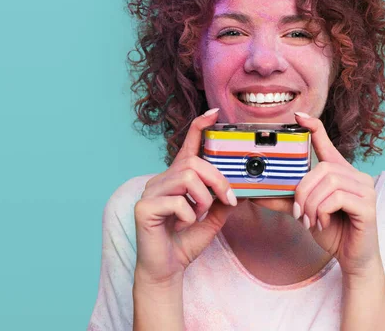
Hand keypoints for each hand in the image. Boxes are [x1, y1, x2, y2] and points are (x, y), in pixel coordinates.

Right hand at [133, 108, 237, 285]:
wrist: (167, 270)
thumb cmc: (186, 241)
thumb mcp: (212, 218)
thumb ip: (222, 199)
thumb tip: (240, 185)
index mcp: (177, 179)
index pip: (187, 147)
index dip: (199, 128)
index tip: (213, 114)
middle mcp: (161, 180)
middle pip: (193, 163)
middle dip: (217, 179)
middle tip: (228, 199)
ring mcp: (150, 192)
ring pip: (186, 177)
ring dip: (203, 198)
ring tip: (201, 215)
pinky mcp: (143, 208)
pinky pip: (176, 201)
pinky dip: (189, 215)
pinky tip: (185, 225)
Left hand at [292, 112, 381, 276]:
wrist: (353, 258)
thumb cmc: (332, 231)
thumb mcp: (305, 212)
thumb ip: (285, 200)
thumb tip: (256, 193)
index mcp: (340, 173)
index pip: (327, 143)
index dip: (314, 128)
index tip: (299, 116)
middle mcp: (356, 176)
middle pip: (322, 168)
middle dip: (303, 191)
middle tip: (299, 212)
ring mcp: (365, 189)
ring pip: (328, 183)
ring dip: (311, 204)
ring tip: (310, 221)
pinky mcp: (368, 206)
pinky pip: (337, 198)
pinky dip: (322, 211)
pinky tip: (322, 223)